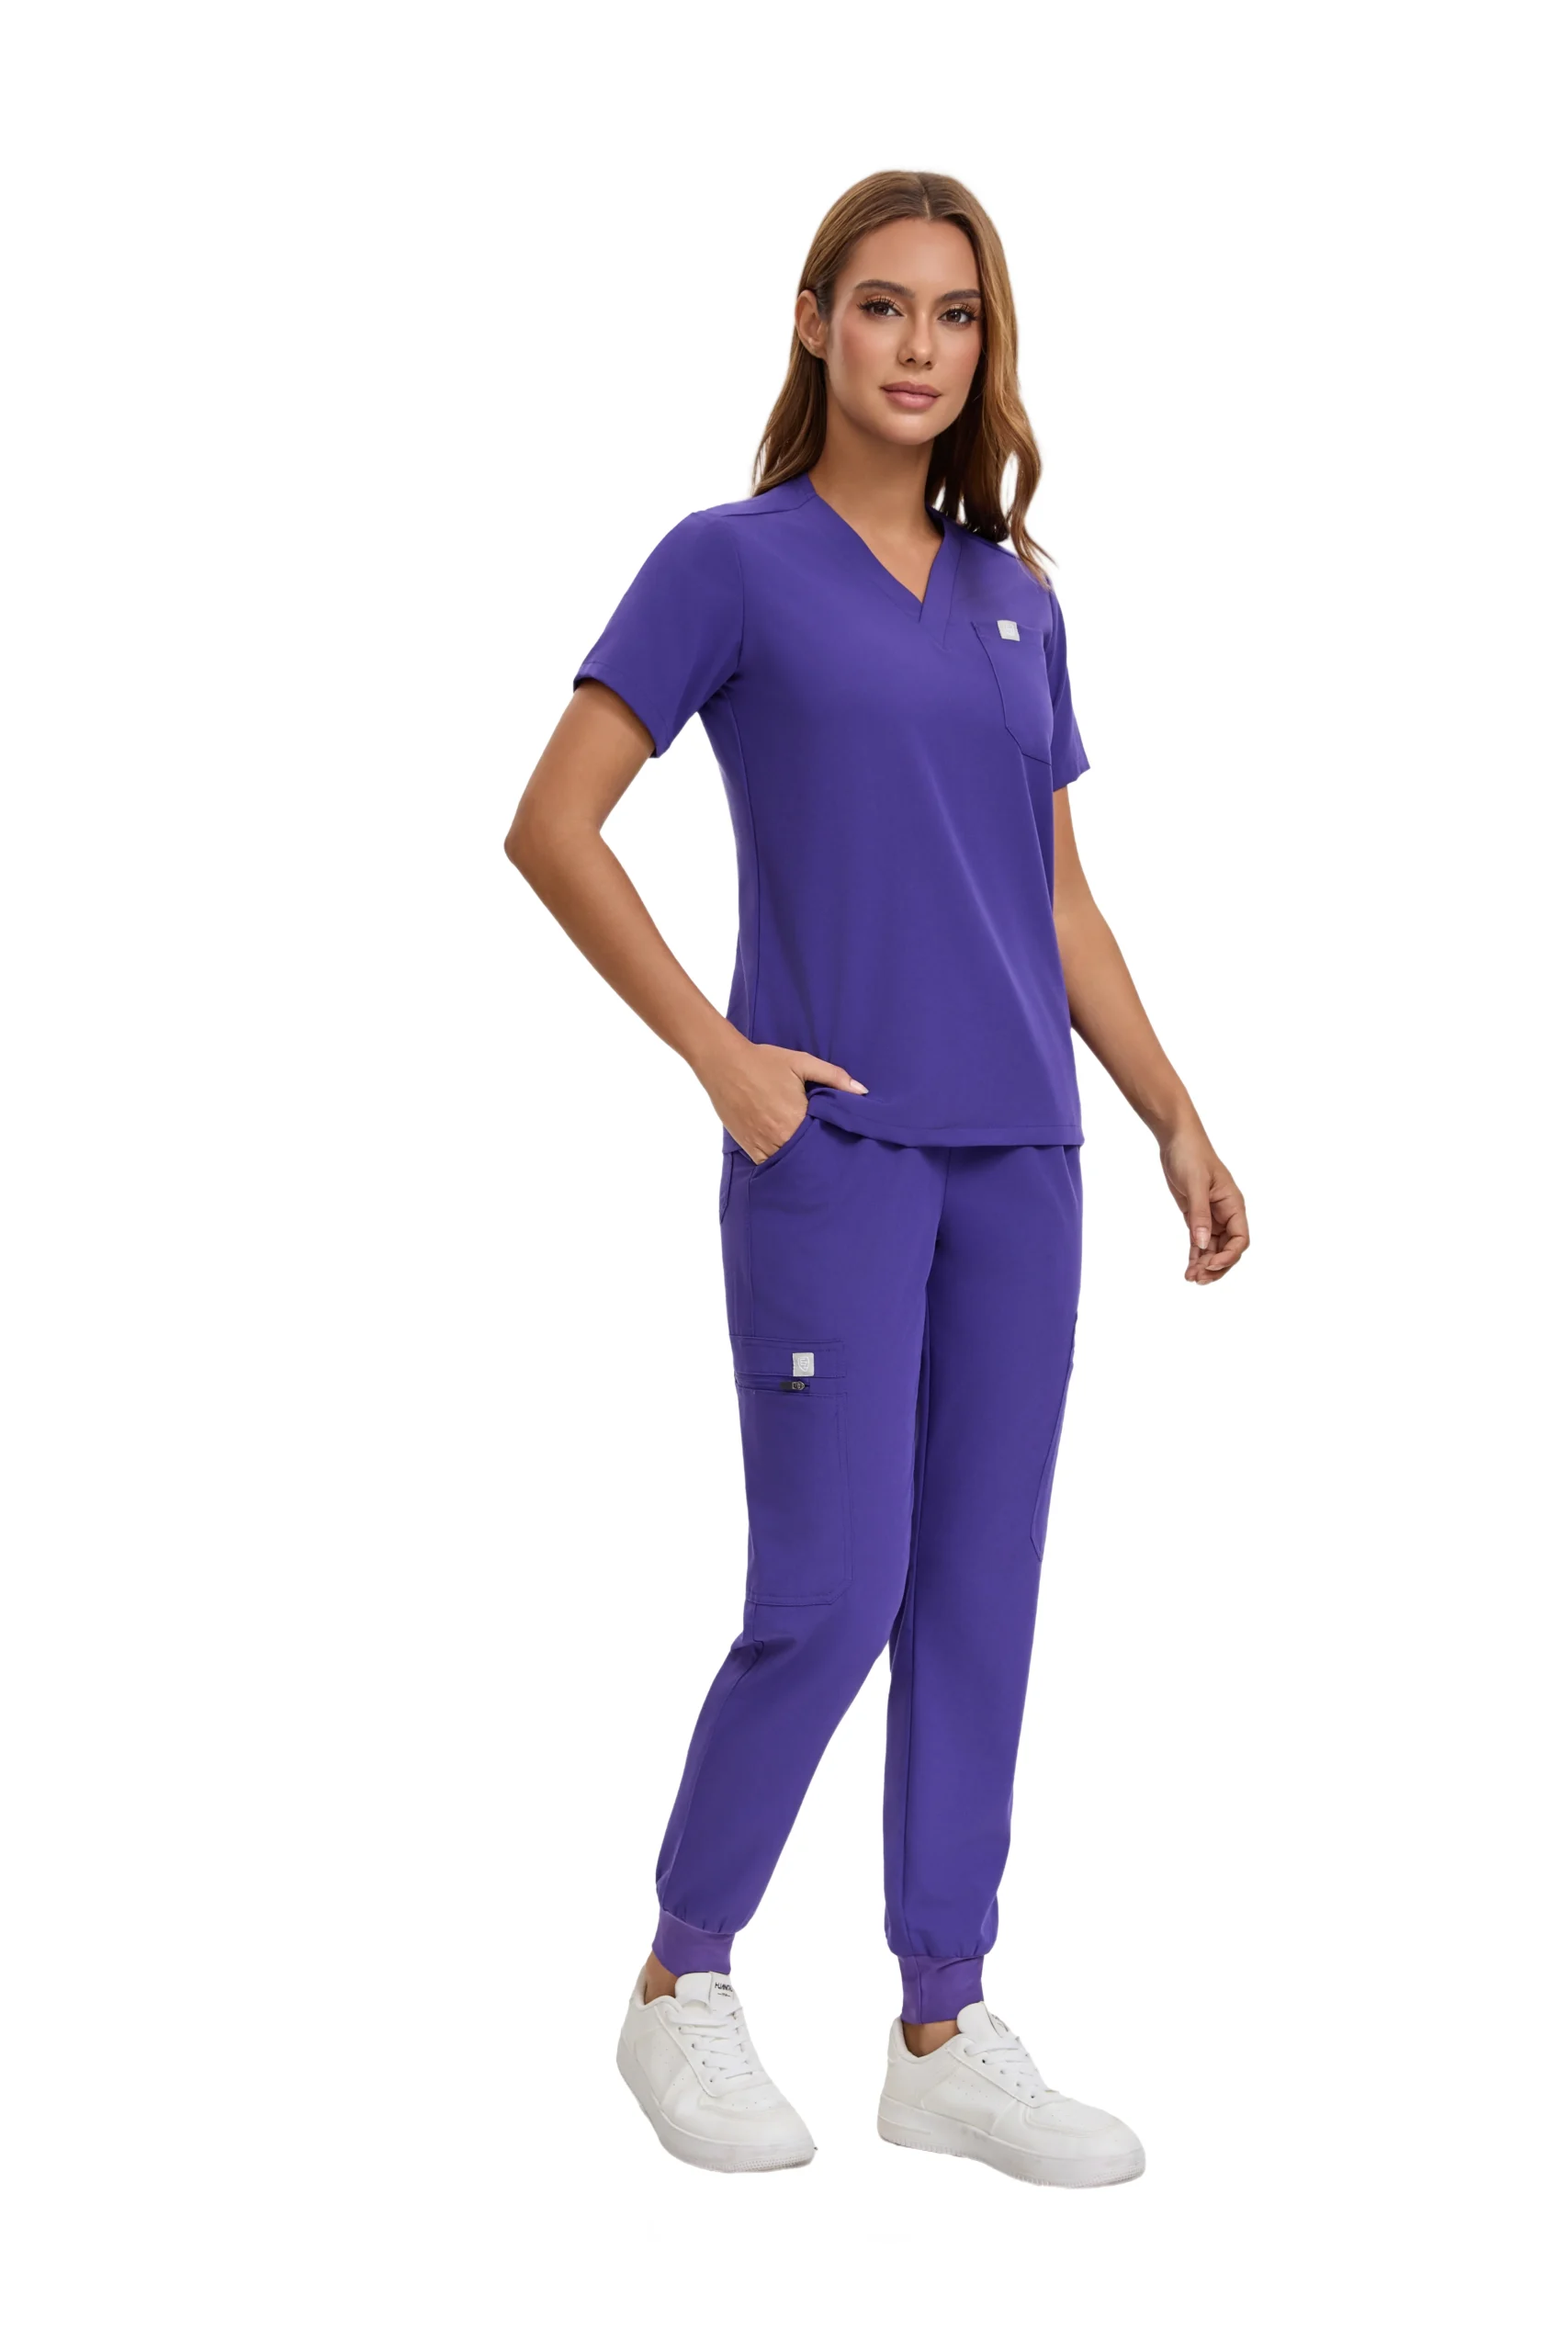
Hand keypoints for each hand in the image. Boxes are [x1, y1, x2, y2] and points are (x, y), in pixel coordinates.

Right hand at [701, 1040, 867, 1164]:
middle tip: (830, 1158)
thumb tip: (862, 1091)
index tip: (842, 1146)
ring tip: (811, 1161)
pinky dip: (778, 1162)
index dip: (833, 1145)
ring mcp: (761, 1143)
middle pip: (805, 1157)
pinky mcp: (747, 1146)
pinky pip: (767, 1163)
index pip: (823, 1142)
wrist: (724, 1063)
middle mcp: (779, 1136)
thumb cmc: (764, 1061)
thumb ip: (834, 1077)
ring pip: (787, 1164)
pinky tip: (787, 1157)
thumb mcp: (802, 1062)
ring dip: (797, 1162)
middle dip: (817, 1156)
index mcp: (796, 1117)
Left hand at [1161, 1124, 1249, 1284]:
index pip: (1240, 1239)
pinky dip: (1195, 1256)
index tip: (1211, 1265)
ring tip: (1191, 1279)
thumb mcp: (1195, 1184)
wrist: (1177, 1139)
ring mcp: (1211, 1216)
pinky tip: (1188, 1269)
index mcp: (1234, 1205)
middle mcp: (1226, 1213)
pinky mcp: (1196, 1216)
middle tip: (1198, 1279)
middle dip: (1216, 1266)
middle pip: (1229, 1249)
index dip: (1229, 1256)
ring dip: (1204, 1265)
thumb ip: (1199, 1214)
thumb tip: (1203, 1244)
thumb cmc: (1191, 1155)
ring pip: (1214, 1248)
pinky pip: (1200, 1242)